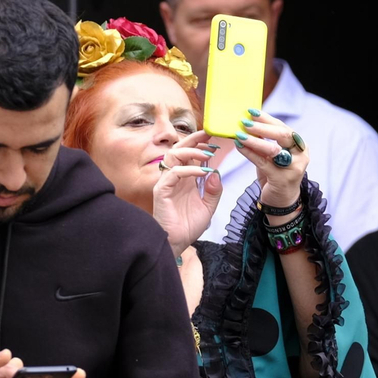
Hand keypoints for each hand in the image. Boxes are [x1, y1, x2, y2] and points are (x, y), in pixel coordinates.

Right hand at [152, 130, 222, 254]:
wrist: (176, 243)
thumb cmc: (188, 226)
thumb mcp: (208, 206)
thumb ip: (214, 191)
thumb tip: (215, 173)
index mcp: (185, 179)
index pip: (189, 154)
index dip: (200, 144)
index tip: (214, 138)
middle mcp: (174, 177)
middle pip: (179, 149)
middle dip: (194, 139)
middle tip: (209, 134)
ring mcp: (166, 183)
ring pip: (173, 156)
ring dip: (190, 151)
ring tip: (206, 153)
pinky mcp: (161, 191)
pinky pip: (173, 174)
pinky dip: (188, 170)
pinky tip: (202, 172)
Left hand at [232, 111, 310, 208]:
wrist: (282, 201)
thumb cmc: (275, 173)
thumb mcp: (272, 155)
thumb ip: (265, 140)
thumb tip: (247, 123)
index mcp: (299, 145)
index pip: (283, 127)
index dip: (267, 118)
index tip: (251, 111)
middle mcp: (301, 155)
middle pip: (283, 135)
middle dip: (262, 127)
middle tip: (245, 122)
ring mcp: (293, 168)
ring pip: (273, 149)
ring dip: (254, 140)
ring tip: (239, 133)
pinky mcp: (282, 179)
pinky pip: (263, 163)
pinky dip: (249, 153)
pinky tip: (239, 146)